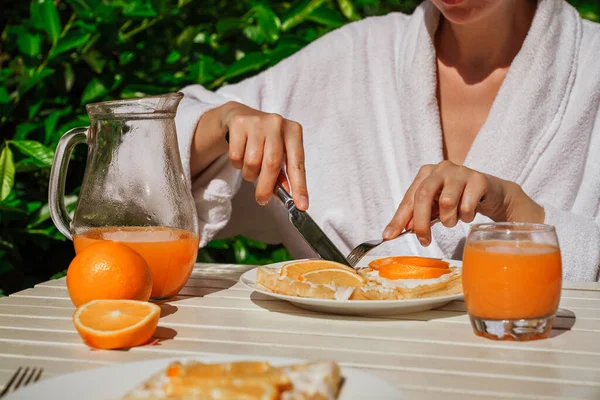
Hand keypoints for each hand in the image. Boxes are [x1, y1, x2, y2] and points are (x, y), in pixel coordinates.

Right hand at [220, 102, 308, 209]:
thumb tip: (289, 196)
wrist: (241, 116)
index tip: (301, 205)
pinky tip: (241, 155)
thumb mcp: (279, 153)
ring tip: (251, 168)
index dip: (299, 186)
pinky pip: (236, 156)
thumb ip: (284, 174)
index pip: (297, 164)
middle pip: (272, 164)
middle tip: (262, 199)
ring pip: (252, 161)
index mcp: (293, 131)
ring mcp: (258, 121)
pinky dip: (237, 164)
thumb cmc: (265, 140)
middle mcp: (278, 123)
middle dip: (266, 187)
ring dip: (250, 173)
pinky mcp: (239, 123)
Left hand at [382, 161, 544, 245]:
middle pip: (424, 195)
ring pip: (447, 202)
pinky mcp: (479, 179)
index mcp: (426, 173)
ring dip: (449, 219)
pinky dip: (466, 216)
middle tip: (424, 240)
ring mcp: (460, 171)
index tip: (390, 236)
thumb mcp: (434, 209)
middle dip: (422, 222)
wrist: (491, 194)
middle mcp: (441, 169)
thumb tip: (394, 232)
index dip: (399, 218)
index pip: (409, 197)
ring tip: (454, 219)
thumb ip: (415, 217)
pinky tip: (469, 212)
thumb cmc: (458, 200)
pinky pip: (467, 206)